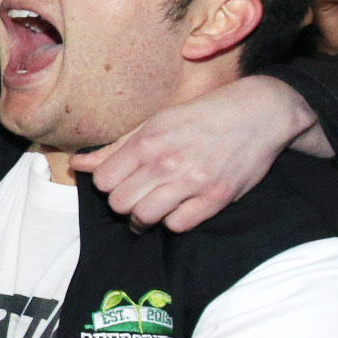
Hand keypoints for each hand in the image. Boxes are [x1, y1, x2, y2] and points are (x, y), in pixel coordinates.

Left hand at [70, 74, 311, 231]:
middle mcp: (167, 163)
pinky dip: (174, 221)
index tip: (120, 182)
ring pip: (145, 218)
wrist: (258, 112)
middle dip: (124, 204)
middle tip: (136, 197)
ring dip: (144, 217)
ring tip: (152, 208)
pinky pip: (178, 225)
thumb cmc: (202, 116)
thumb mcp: (156, 122)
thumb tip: (79, 165)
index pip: (104, 181)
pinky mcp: (216, 198)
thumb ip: (117, 148)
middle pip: (120, 204)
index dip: (108, 185)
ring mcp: (192, 182)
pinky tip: (178, 208)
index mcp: (148, 141)